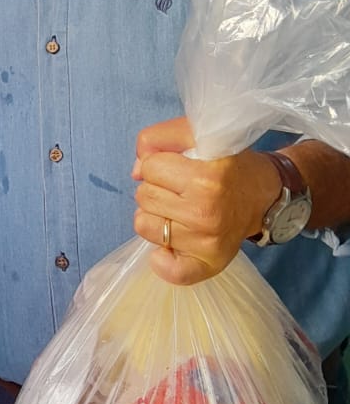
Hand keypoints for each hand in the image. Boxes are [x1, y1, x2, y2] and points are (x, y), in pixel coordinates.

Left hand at [132, 116, 281, 285]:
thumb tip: (136, 170)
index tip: (178, 167)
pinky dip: (162, 259)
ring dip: (156, 215)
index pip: (149, 167)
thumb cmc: (230, 164)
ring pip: (144, 225)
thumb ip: (160, 137)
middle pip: (144, 196)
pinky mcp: (210, 263)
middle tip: (182, 189)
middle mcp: (205, 211)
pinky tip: (173, 243)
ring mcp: (207, 241)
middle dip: (157, 187)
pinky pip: (168, 269)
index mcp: (206, 177)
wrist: (266, 195)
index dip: (159, 163)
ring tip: (180, 209)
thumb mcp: (198, 134)